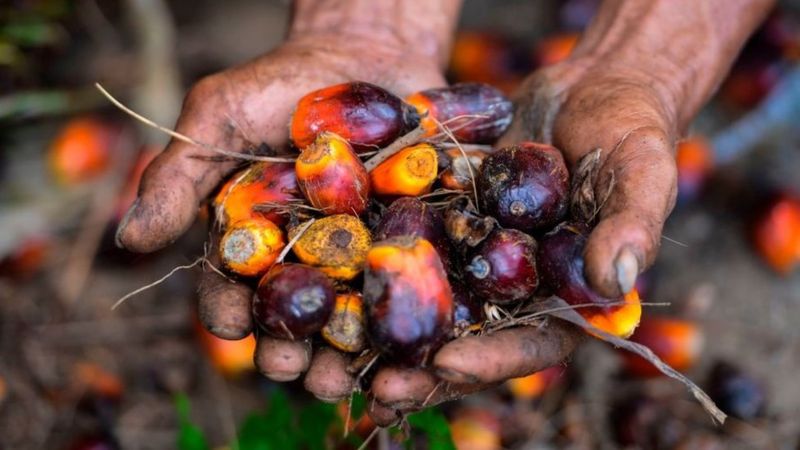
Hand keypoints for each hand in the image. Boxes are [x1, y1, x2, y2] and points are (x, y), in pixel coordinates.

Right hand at [114, 21, 447, 394]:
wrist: (364, 52)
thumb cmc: (280, 84)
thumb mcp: (218, 116)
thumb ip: (177, 175)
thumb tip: (128, 238)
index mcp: (247, 239)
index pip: (228, 287)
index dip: (227, 310)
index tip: (232, 323)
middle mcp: (298, 258)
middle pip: (288, 318)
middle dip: (285, 347)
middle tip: (290, 366)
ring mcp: (354, 254)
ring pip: (344, 318)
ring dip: (339, 353)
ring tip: (341, 375)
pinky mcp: (403, 244)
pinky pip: (400, 287)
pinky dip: (398, 315)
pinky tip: (399, 339)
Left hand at [362, 58, 677, 424]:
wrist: (591, 85)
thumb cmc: (631, 131)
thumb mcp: (642, 171)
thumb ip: (632, 227)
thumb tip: (613, 286)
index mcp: (568, 297)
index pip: (533, 345)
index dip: (492, 361)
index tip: (448, 366)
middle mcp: (519, 288)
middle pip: (471, 341)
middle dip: (425, 369)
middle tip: (380, 387)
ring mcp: (479, 257)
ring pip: (432, 305)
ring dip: (390, 332)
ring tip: (343, 354)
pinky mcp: (450, 222)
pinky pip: (413, 248)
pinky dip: (380, 267)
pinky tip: (336, 280)